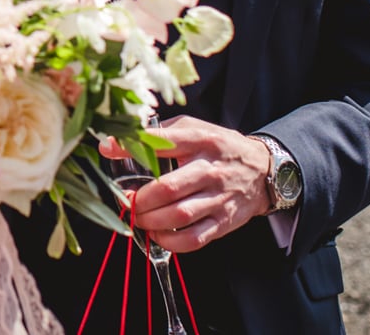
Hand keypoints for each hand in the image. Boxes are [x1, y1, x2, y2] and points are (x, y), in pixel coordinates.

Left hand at [95, 115, 273, 253]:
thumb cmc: (217, 147)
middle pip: (167, 188)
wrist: (262, 170)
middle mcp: (210, 170)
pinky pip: (194, 238)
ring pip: (179, 216)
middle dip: (139, 199)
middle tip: (127, 199)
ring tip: (138, 217)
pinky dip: (170, 242)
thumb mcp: (193, 128)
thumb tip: (116, 142)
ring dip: (150, 221)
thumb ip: (158, 132)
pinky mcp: (224, 222)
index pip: (162, 142)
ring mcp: (219, 198)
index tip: (107, 150)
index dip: (131, 147)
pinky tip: (157, 235)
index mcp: (201, 140)